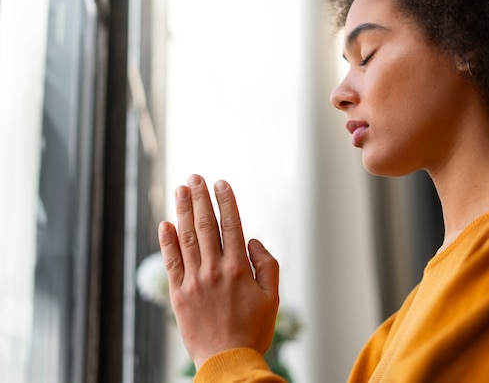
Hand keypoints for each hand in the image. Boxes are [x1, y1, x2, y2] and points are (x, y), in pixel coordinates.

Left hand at [158, 174, 279, 369]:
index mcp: (239, 269)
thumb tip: (252, 241)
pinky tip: (165, 223)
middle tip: (195, 177)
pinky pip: (171, 263)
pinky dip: (167, 242)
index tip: (220, 183)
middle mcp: (215, 270)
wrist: (228, 362)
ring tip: (180, 190)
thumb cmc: (254, 330)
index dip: (225, 201)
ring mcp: (194, 281)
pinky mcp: (178, 295)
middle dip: (201, 198)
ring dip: (183, 211)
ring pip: (187, 238)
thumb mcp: (272, 298)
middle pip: (206, 226)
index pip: (231, 225)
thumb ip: (267, 265)